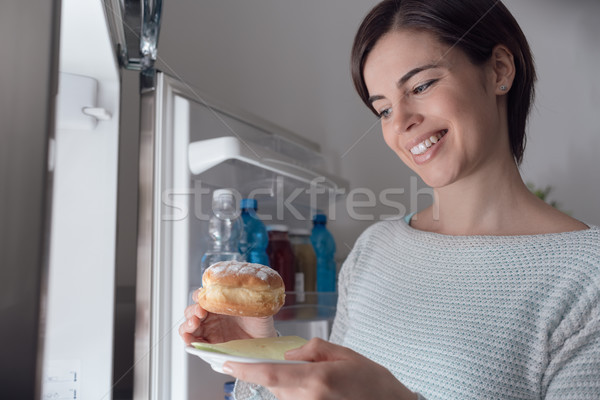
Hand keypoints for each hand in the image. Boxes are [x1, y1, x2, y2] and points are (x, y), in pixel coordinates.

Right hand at [178, 288, 276, 344]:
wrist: (264, 342)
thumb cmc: (261, 323)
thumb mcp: (259, 309)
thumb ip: (253, 300)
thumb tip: (253, 288)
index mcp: (220, 304)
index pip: (204, 296)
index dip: (200, 296)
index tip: (203, 296)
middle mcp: (212, 316)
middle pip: (193, 310)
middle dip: (192, 310)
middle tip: (200, 312)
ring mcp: (209, 330)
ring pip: (189, 325)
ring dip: (187, 324)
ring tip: (194, 323)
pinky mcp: (209, 344)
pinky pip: (193, 341)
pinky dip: (188, 339)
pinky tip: (190, 338)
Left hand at [223, 338, 416, 399]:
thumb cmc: (374, 383)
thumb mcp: (346, 355)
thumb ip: (314, 350)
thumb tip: (289, 355)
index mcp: (317, 381)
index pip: (270, 374)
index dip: (245, 369)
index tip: (227, 363)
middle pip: (275, 386)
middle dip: (275, 373)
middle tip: (296, 366)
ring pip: (284, 397)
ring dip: (289, 385)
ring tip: (320, 381)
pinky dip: (297, 394)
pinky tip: (320, 390)